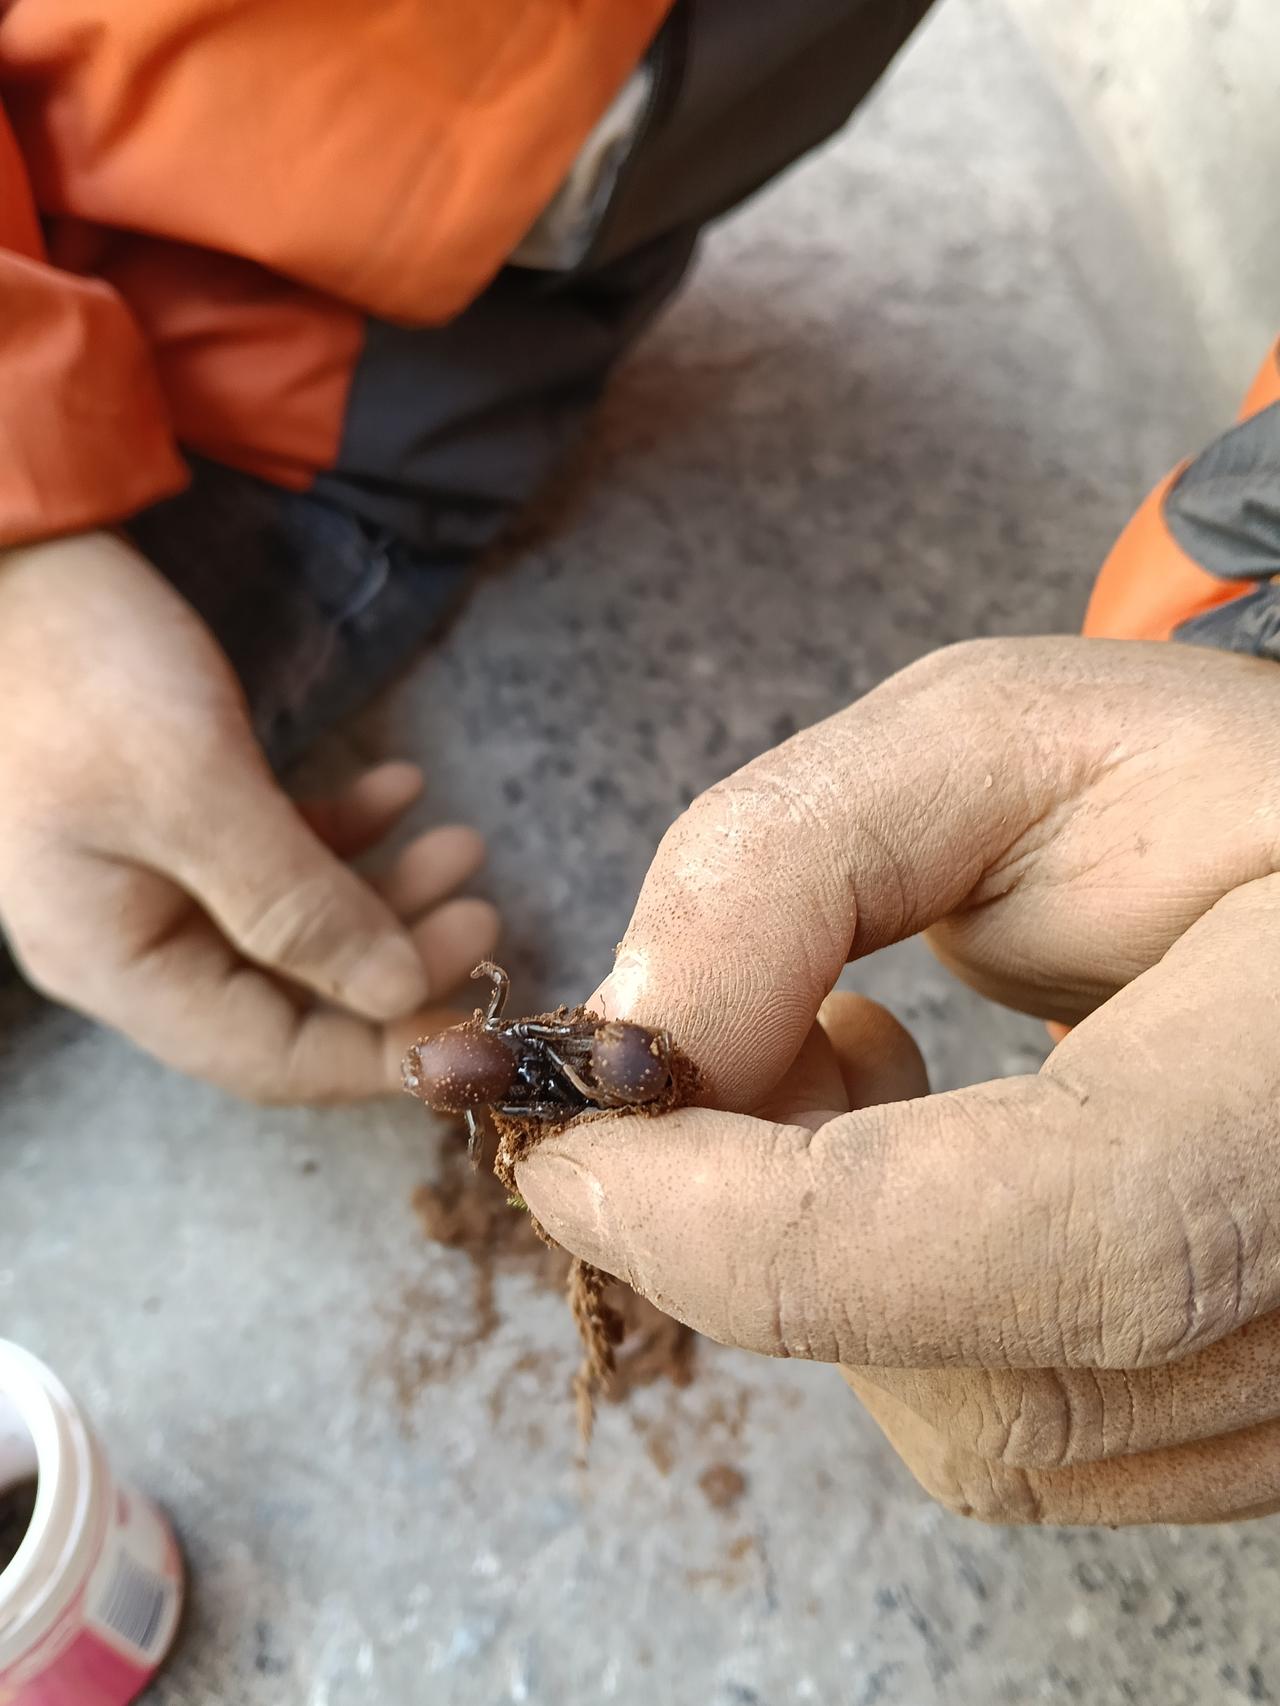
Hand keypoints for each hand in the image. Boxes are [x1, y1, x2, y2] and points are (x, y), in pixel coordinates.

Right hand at [0, 532, 496, 1099]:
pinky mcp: (180, 825)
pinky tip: (400, 789)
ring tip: (464, 843)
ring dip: (387, 893)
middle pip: (294, 998)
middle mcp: (136, 941)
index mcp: (118, 963)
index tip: (479, 1025)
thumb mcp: (195, 789)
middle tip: (486, 914)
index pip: (269, 1058)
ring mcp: (157, 883)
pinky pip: (279, 858)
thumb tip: (399, 992)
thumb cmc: (85, 671)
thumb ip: (296, 904)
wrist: (16, 561)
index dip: (380, 1054)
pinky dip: (346, 833)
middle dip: (399, 963)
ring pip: (299, 928)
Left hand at [517, 635, 1279, 1524]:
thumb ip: (793, 858)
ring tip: (860, 1060)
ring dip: (829, 1262)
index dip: (775, 1227)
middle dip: (764, 1228)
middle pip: (994, 1379)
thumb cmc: (1201, 795)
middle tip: (722, 1045)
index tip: (573, 1151)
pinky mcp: (1259, 1425)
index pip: (1078, 1239)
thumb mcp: (1001, 740)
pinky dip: (898, 1311)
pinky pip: (1020, 1437)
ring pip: (981, 1431)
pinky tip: (929, 1152)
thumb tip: (637, 1034)